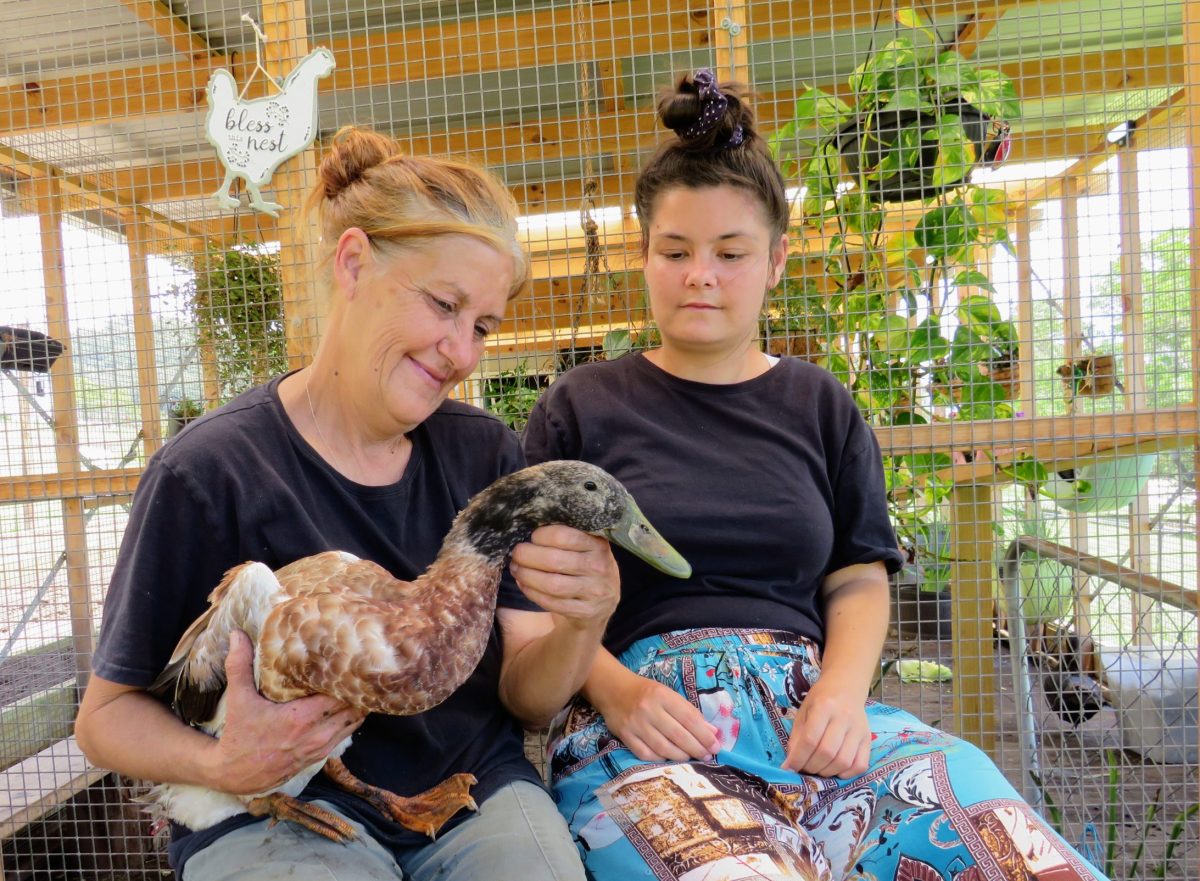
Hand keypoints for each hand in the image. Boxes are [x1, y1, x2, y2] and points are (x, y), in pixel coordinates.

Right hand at [205, 630, 365, 794]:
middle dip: (358, 690)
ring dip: (356, 706)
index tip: (351, 661)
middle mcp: (316, 734)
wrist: (233, 775)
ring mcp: (319, 748)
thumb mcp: (238, 699)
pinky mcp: (318, 758)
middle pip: (353, 708)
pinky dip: (349, 721)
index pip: (340, 695)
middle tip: (359, 670)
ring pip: (353, 723)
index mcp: (301, 718)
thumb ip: (239, 665)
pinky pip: (344, 736)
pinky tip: (345, 707)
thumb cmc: (238, 735)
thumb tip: (237, 633)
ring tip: (357, 686)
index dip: (348, 679)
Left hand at [509, 525, 619, 631]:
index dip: (541, 535)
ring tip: (516, 568)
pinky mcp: (584, 612)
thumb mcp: (588, 547)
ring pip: (551, 584)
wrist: (604, 603)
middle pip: (554, 560)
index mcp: (598, 545)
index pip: (564, 536)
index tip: (532, 537)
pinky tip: (523, 584)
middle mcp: (599, 568)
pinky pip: (551, 603)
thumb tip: (531, 525)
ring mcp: (593, 592)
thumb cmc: (587, 566)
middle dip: (527, 556)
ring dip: (527, 576)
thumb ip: (568, 536)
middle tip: (516, 553)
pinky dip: (532, 592)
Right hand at [593, 667, 719, 762]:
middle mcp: (648, 709)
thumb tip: (711, 732)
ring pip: (663, 747)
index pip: (689, 718)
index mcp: (662, 695)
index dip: (704, 735)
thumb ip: (689, 712)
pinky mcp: (624, 735)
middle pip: (678, 735)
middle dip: (696, 748)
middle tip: (708, 756)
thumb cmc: (646, 692)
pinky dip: (660, 759)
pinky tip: (669, 758)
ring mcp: (635, 724)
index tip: (715, 746)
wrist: (612, 689)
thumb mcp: (668, 695)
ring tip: (691, 758)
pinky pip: (645, 754)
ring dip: (681, 756)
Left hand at [782, 678, 870, 778]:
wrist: (846, 686)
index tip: (789, 767)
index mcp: (824, 707)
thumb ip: (797, 736)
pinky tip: (835, 770)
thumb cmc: (821, 699)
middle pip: (827, 752)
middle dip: (811, 767)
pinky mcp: (868, 739)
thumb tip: (791, 764)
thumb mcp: (803, 711)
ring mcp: (859, 729)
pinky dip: (846, 774)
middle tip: (803, 768)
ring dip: (827, 772)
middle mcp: (844, 718)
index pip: (810, 739)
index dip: (798, 758)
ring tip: (817, 769)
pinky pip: (860, 765)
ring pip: (844, 761)